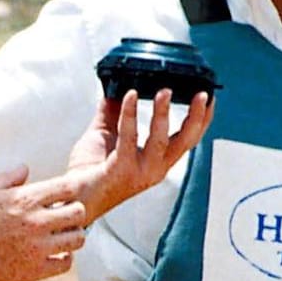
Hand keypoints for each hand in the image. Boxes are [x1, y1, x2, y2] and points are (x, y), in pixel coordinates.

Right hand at [0, 165, 86, 280]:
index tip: (63, 195)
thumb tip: (25, 168)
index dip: (70, 189)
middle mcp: (37, 223)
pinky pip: (66, 264)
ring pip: (77, 239)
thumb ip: (8, 177)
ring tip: (61, 235)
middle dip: (74, 211)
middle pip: (78, 213)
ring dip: (72, 235)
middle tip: (64, 216)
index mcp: (26, 200)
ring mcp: (38, 248)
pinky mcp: (35, 271)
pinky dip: (64, 258)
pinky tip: (54, 254)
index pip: (67, 188)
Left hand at [65, 88, 212, 221]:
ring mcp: (140, 172)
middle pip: (185, 142)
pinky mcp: (122, 170)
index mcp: (157, 161)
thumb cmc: (90, 171)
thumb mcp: (107, 134)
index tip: (210, 99)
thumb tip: (117, 85)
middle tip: (202, 94)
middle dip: (197, 118)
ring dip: (164, 114)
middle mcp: (155, 169)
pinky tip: (129, 96)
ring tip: (165, 92)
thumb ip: (115, 112)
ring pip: (161, 141)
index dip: (202, 120)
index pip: (188, 140)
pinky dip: (130, 114)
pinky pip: (129, 138)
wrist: (71, 195)